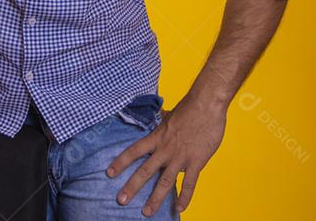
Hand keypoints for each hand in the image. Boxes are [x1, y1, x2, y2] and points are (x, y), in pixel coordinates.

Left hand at [106, 94, 227, 215]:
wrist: (207, 105)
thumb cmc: (189, 107)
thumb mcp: (169, 114)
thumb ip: (162, 121)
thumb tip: (157, 114)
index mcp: (157, 137)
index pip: (133, 151)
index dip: (120, 162)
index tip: (109, 173)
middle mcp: (165, 149)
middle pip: (144, 171)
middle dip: (132, 187)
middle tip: (121, 200)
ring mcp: (180, 157)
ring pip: (165, 182)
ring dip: (155, 199)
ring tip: (146, 212)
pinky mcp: (196, 162)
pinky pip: (189, 184)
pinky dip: (185, 197)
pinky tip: (180, 207)